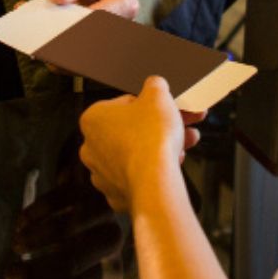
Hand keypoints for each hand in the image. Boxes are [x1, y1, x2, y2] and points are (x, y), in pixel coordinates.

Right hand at [3, 173, 124, 278]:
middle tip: (10, 273)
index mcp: (110, 271)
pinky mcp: (91, 187)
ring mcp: (105, 213)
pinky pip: (61, 198)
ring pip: (67, 229)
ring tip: (15, 246)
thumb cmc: (78, 243)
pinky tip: (21, 222)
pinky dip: (38, 211)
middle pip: (72, 263)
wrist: (93, 200)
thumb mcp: (71, 266)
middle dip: (36, 270)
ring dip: (35, 239)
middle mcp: (113, 243)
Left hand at [77, 77, 202, 212]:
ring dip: (160, 147)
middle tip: (180, 122)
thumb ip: (154, 85)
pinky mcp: (116, 193)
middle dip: (159, 126)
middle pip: (132, 130)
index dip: (150, 105)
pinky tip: (172, 162)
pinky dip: (154, 170)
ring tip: (185, 141)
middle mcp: (91, 147)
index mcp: (93, 119)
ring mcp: (102, 173)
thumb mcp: (158, 95)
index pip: (124, 104)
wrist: (155, 181)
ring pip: (136, 154)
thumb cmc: (151, 139)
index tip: (164, 108)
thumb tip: (154, 85)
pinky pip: (138, 176)